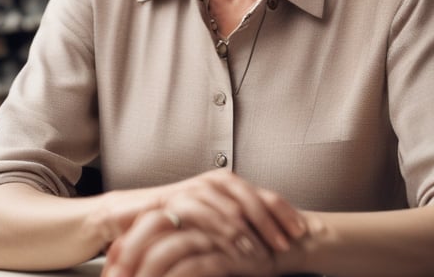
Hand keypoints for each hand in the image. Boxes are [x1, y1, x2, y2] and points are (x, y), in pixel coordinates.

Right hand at [103, 170, 307, 276]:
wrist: (131, 217)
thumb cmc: (176, 224)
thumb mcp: (214, 224)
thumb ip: (239, 225)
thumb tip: (275, 239)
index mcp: (229, 185)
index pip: (266, 195)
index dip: (285, 212)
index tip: (301, 232)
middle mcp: (215, 182)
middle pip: (254, 196)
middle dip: (273, 221)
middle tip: (287, 243)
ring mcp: (197, 188)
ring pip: (232, 205)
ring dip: (251, 229)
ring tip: (263, 251)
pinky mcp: (178, 199)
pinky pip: (207, 212)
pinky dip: (223, 229)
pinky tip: (233, 245)